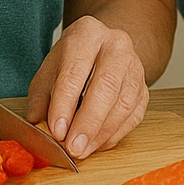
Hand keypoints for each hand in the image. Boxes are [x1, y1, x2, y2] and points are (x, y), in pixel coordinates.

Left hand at [25, 16, 147, 159]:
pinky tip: (96, 144)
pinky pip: (133, 116)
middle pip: (107, 85)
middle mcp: (117, 46)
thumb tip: (39, 125)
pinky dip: (114, 135)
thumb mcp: (48, 71)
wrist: (102, 51)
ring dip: (101, 133)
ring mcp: (135, 67)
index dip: (65, 104)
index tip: (57, 131)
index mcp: (87, 34)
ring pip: (123, 103)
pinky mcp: (144, 89)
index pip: (76, 70)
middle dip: (88, 122)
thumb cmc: (71, 62)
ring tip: (81, 150)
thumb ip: (42, 98)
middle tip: (72, 147)